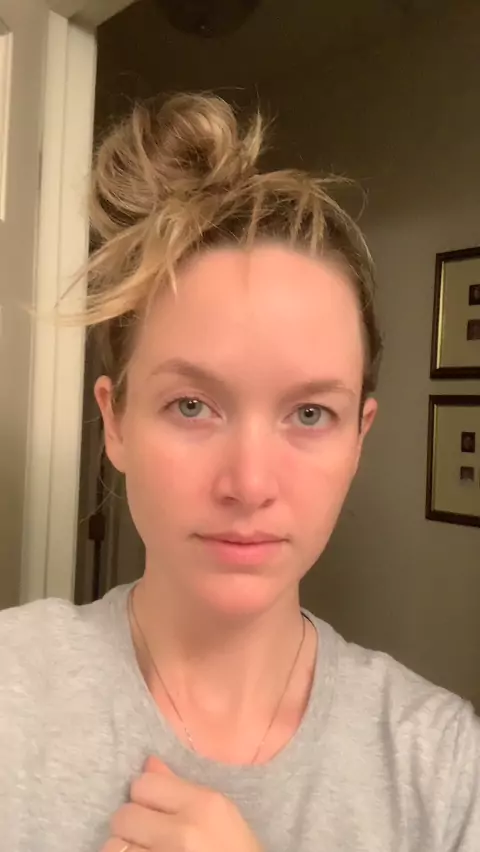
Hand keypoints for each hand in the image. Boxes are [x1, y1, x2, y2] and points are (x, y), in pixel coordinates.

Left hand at [102, 755, 262, 851]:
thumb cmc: (236, 850)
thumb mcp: (220, 814)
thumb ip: (181, 788)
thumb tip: (147, 763)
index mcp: (203, 805)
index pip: (143, 784)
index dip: (143, 795)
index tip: (152, 808)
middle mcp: (183, 832)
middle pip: (124, 814)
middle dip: (131, 824)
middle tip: (146, 834)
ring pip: (114, 846)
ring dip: (124, 848)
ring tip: (143, 850)